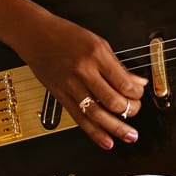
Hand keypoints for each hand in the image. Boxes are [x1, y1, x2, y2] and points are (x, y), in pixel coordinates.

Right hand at [15, 12, 147, 149]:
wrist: (35, 35)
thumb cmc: (66, 35)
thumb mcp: (98, 43)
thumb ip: (118, 66)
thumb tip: (137, 82)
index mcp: (96, 55)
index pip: (123, 82)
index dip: (136, 94)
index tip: (139, 94)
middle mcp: (83, 72)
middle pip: (112, 100)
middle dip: (129, 110)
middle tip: (135, 111)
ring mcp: (70, 86)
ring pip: (96, 114)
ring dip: (116, 128)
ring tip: (129, 135)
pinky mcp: (60, 96)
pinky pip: (79, 119)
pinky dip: (94, 133)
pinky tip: (106, 141)